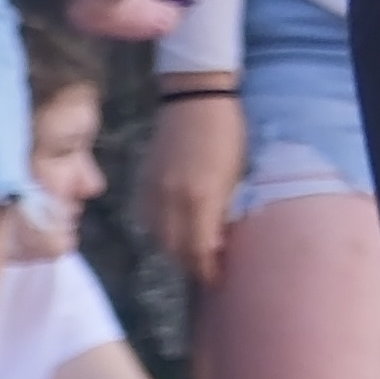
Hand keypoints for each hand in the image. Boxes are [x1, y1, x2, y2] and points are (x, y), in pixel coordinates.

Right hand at [145, 90, 245, 285]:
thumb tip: (219, 240)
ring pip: (157, 237)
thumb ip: (225, 209)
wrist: (195, 99)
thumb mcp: (237, 174)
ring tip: (193, 252)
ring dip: (174, 250)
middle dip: (191, 265)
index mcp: (201, 197)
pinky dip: (159, 231)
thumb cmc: (228, 133)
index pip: (199, 250)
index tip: (219, 279)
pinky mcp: (142, 183)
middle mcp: (171, 199)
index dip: (208, 270)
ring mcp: (152, 191)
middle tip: (207, 270)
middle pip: (175, 249)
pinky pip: (146, 219)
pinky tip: (173, 230)